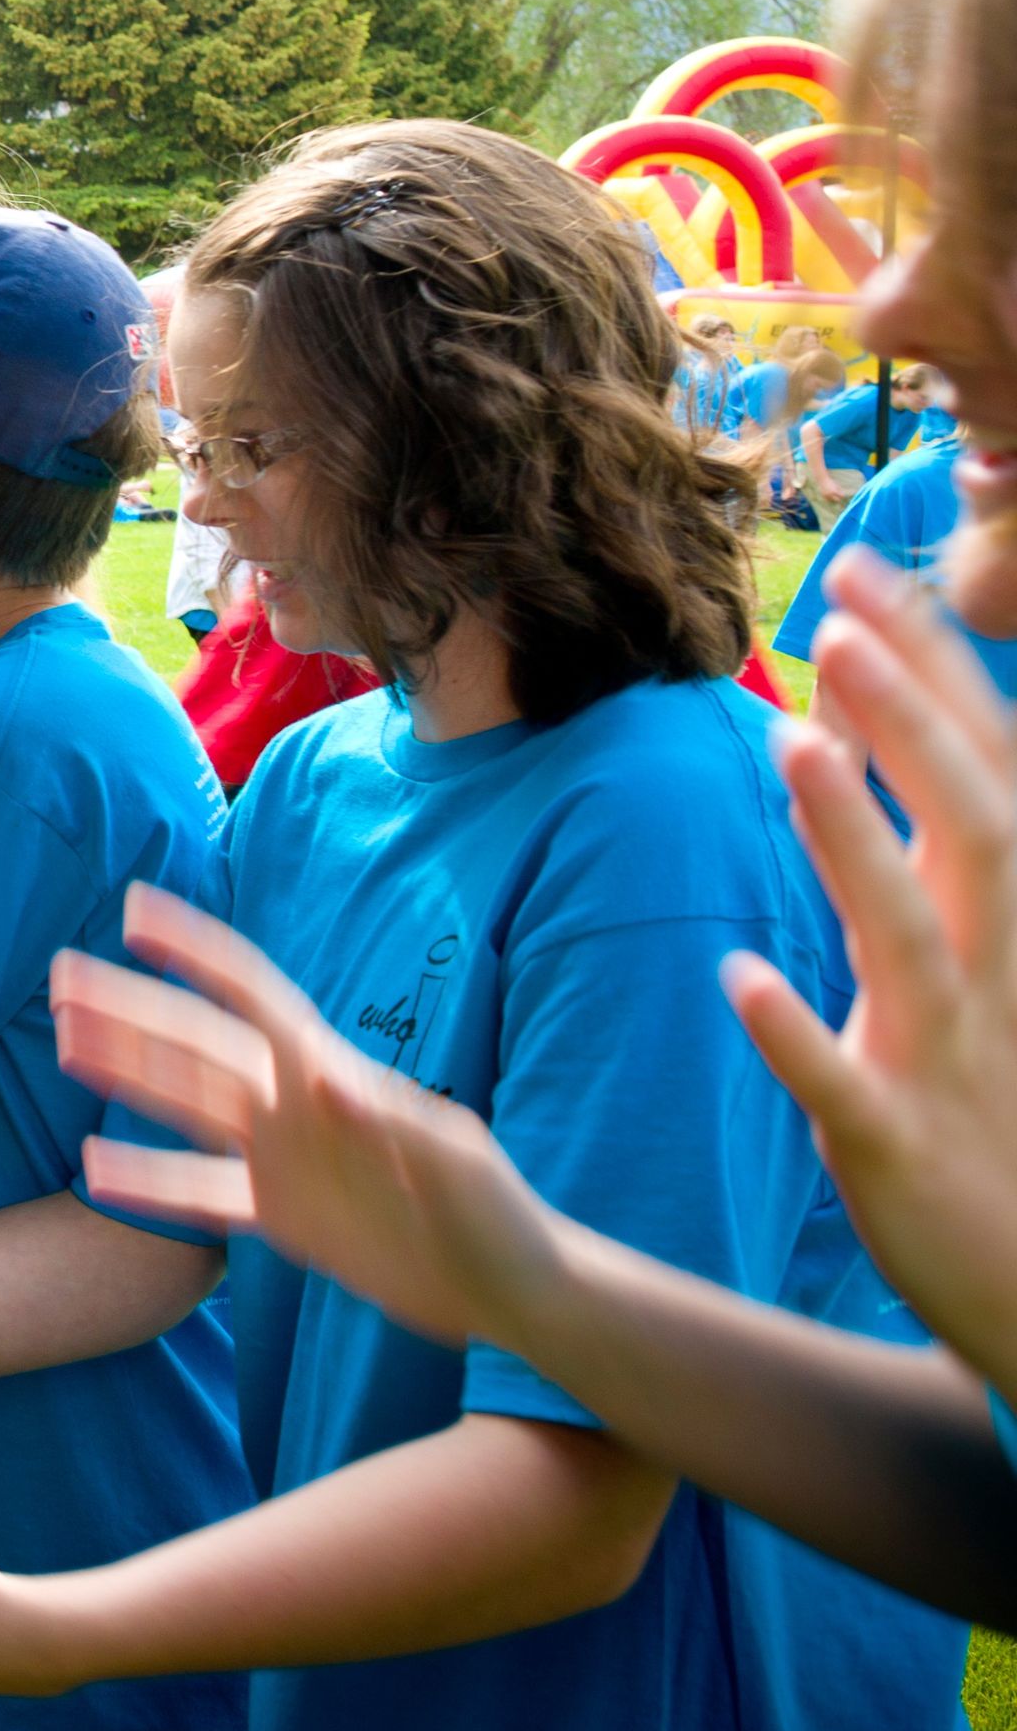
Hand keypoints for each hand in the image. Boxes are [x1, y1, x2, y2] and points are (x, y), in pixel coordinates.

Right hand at [53, 884, 555, 1351]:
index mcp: (333, 1074)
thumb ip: (391, 1119)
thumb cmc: (497, 1213)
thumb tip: (325, 1079)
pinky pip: (199, 1193)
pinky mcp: (282, 1216)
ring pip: (184, 1105)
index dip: (195, 952)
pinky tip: (95, 1172)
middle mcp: (294, 1105)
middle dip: (130, 1008)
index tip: (137, 911)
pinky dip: (147, 1184)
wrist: (510, 1289)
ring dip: (124, 1073)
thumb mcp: (454, 1162)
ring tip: (64, 1045)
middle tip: (62, 978)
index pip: (252, 997)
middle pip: (196, 1044)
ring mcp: (283, 1158)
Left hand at [730, 551, 1016, 1396]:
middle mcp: (1001, 980)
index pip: (989, 777)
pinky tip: (739, 976)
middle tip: (834, 622)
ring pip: (907, 938)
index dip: (933, 678)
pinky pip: (845, 1088)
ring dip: (853, 839)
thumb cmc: (1007, 1106)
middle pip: (973, 829)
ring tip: (790, 743)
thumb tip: (853, 728)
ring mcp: (953, 1065)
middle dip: (909, 726)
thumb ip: (923, 851)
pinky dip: (798, 1033)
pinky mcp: (898, 1153)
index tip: (866, 577)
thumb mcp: (981, 962)